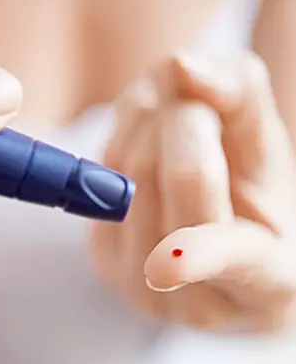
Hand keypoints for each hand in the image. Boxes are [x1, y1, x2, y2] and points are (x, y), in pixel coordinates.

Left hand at [91, 52, 295, 330]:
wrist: (217, 237)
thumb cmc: (254, 193)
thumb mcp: (265, 146)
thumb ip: (238, 96)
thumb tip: (180, 66)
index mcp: (268, 279)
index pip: (232, 258)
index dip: (197, 254)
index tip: (162, 265)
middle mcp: (199, 297)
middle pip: (172, 177)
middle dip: (185, 113)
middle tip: (199, 94)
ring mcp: (141, 286)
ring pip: (128, 167)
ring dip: (150, 119)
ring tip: (177, 125)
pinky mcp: (102, 262)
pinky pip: (96, 176)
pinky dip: (122, 141)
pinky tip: (147, 147)